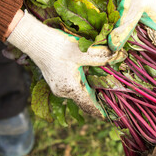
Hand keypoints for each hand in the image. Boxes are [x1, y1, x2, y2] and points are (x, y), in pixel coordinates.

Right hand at [7, 10, 126, 116]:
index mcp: (71, 88)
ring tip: (103, 93)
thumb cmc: (57, 46)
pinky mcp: (56, 81)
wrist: (34, 39)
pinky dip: (82, 87)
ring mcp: (58, 87)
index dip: (100, 111)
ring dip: (89, 93)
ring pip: (78, 94)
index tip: (110, 116)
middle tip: (112, 103)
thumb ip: (102, 56)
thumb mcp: (82, 52)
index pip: (89, 105)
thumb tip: (122, 56)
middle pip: (84, 100)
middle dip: (97, 102)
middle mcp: (63, 91)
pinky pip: (72, 88)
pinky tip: (89, 80)